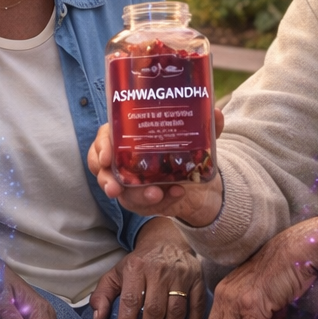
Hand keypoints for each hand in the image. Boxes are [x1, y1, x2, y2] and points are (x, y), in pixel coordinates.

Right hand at [88, 111, 225, 226]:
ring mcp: (131, 184)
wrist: (195, 176)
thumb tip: (216, 113)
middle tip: (116, 188)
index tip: (106, 158)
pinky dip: (164, 201)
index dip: (100, 149)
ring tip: (156, 194)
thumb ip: (204, 126)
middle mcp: (122, 162)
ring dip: (138, 195)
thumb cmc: (182, 148)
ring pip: (124, 194)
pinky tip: (177, 193)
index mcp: (125, 138)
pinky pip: (147, 206)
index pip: (103, 141)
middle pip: (103, 172)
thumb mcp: (193, 136)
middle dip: (107, 181)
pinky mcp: (143, 201)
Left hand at [88, 217, 205, 318]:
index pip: (131, 299)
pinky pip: (197, 306)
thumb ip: (102, 295)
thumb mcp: (115, 273)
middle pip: (155, 309)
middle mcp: (160, 270)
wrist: (167, 241)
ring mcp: (181, 275)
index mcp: (136, 267)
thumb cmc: (138, 264)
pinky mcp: (198, 280)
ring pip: (176, 311)